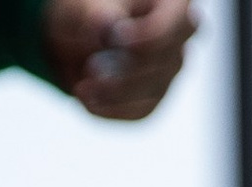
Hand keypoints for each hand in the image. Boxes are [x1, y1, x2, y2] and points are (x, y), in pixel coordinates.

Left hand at [42, 0, 193, 119]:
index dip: (152, 36)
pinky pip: (141, 110)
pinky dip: (112, 109)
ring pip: (156, 91)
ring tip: (83, 86)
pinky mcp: (153, 96)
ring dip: (116, 94)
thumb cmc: (85, 12)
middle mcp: (177, 34)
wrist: (71, 39)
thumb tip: (107, 25)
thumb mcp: (84, 6)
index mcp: (170, 2)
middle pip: (170, 61)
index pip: (179, 22)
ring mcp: (167, 68)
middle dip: (130, 70)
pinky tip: (89, 100)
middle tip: (91, 67)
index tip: (115, 37)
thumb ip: (96, 14)